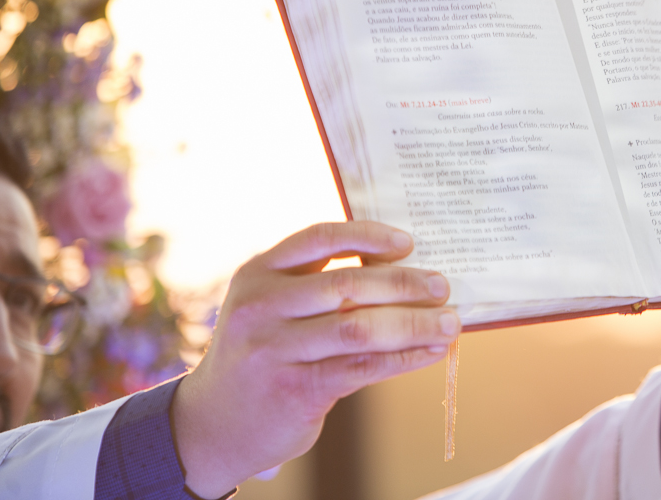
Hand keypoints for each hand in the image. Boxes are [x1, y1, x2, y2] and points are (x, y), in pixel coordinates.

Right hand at [172, 222, 458, 497]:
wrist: (212, 424)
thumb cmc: (261, 354)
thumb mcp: (271, 307)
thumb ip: (318, 285)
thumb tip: (400, 270)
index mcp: (258, 272)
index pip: (320, 238)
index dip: (368, 236)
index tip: (408, 243)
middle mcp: (261, 307)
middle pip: (348, 285)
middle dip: (405, 284)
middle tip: (442, 288)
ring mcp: (274, 350)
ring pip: (361, 328)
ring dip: (414, 324)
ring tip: (449, 324)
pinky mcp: (294, 389)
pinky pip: (362, 367)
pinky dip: (404, 358)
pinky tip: (429, 353)